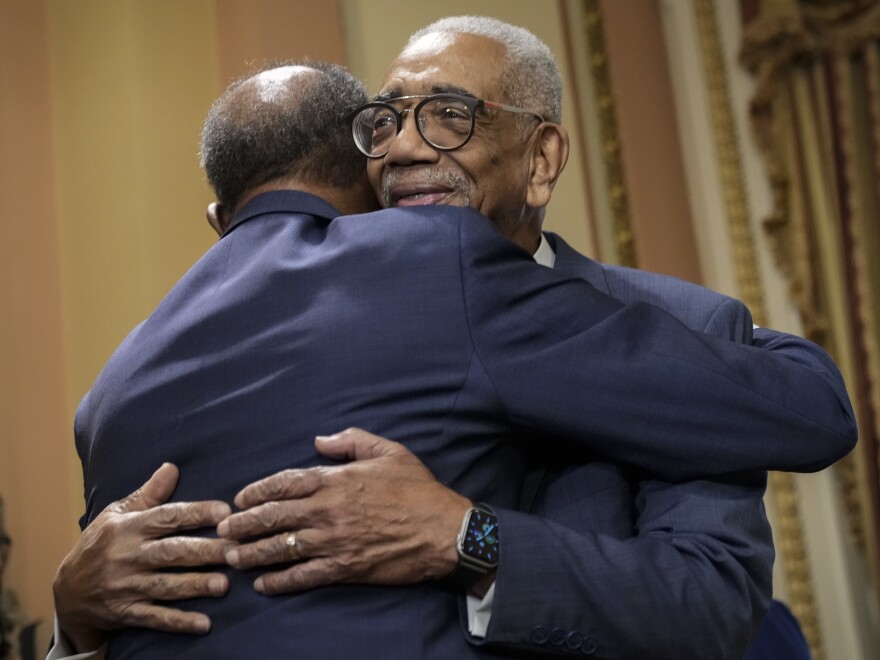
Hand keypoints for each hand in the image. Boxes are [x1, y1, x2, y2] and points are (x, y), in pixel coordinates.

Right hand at [53, 463, 231, 652]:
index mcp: (129, 528)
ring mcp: (127, 587)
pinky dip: (179, 622)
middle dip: (204, 551)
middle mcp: (128, 557)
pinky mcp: (127, 613)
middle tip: (234, 550)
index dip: (195, 513)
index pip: (167, 517)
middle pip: (171, 552)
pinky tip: (204, 623)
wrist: (67, 592)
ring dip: (195, 586)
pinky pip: (155, 618)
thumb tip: (172, 467)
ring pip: (166, 586)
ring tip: (224, 584)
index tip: (224, 511)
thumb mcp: (116, 514)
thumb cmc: (100, 544)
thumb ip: (148, 494)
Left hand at [218, 428, 470, 594]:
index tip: (238, 499)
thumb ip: (352, 441)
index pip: (284, 483)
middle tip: (222, 531)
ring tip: (232, 558)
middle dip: (242, 524)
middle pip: (273, 517)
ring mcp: (334, 541)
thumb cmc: (418, 489)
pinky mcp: (344, 568)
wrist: (444, 531)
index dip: (256, 491)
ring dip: (252, 554)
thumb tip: (319, 440)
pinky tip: (264, 584)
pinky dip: (281, 581)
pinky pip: (304, 576)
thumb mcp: (389, 451)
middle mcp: (328, 511)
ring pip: (281, 548)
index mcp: (336, 480)